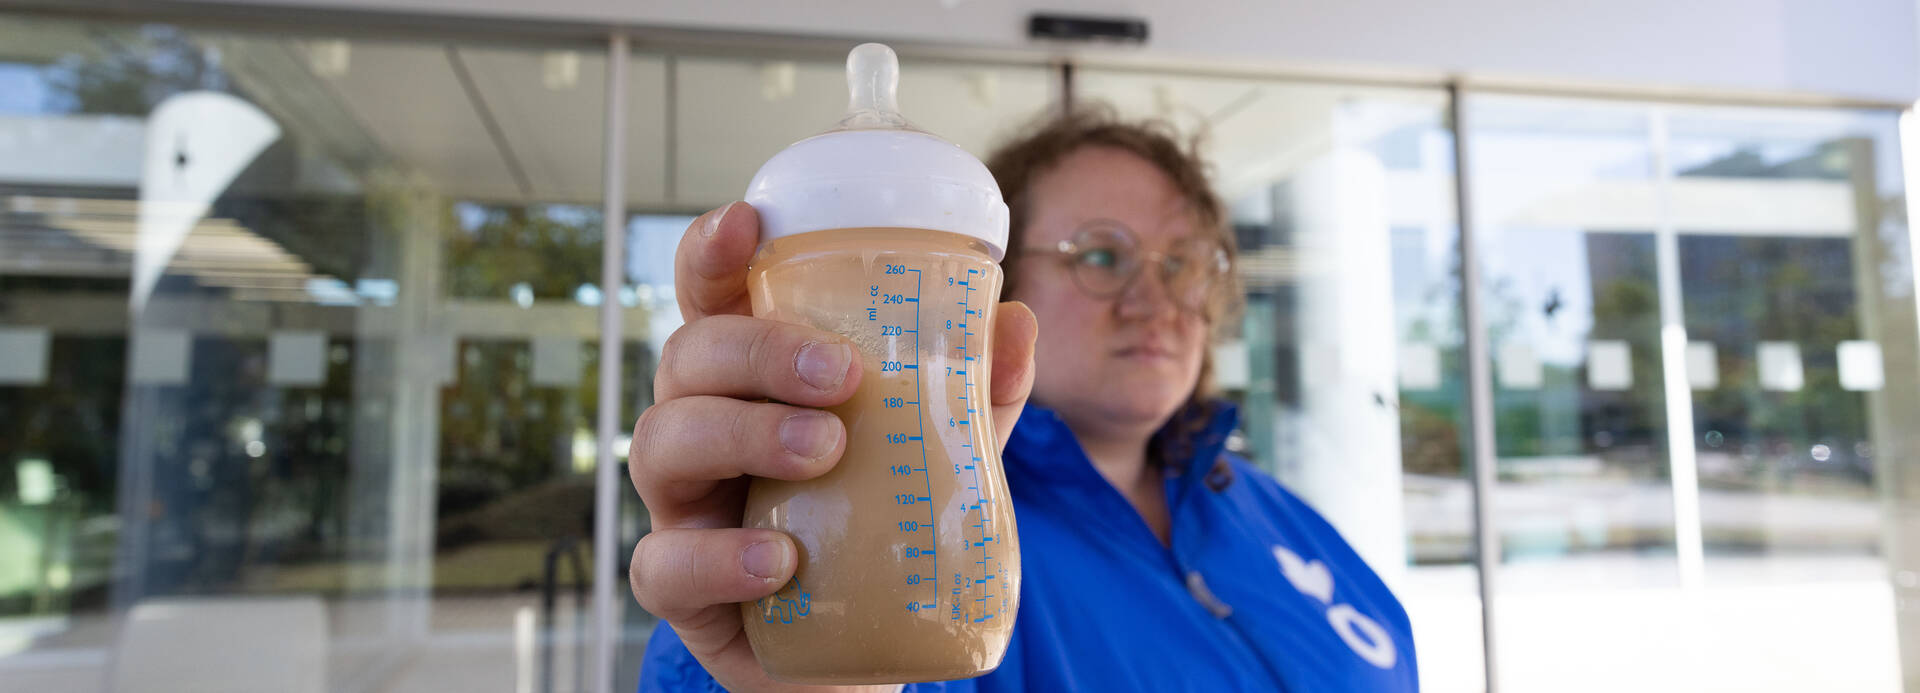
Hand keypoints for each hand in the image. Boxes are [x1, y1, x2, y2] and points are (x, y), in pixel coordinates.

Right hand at [628, 202, 1037, 690]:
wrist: (863, 648)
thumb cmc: (880, 525)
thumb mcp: (937, 455)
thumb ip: (972, 396)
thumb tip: (1014, 320)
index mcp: (751, 381)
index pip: (712, 300)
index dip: (713, 253)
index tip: (746, 223)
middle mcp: (702, 429)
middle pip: (688, 358)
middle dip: (759, 352)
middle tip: (843, 376)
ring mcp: (682, 508)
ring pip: (663, 444)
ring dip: (744, 435)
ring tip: (825, 451)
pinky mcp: (681, 592)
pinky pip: (663, 566)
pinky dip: (720, 557)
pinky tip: (779, 559)